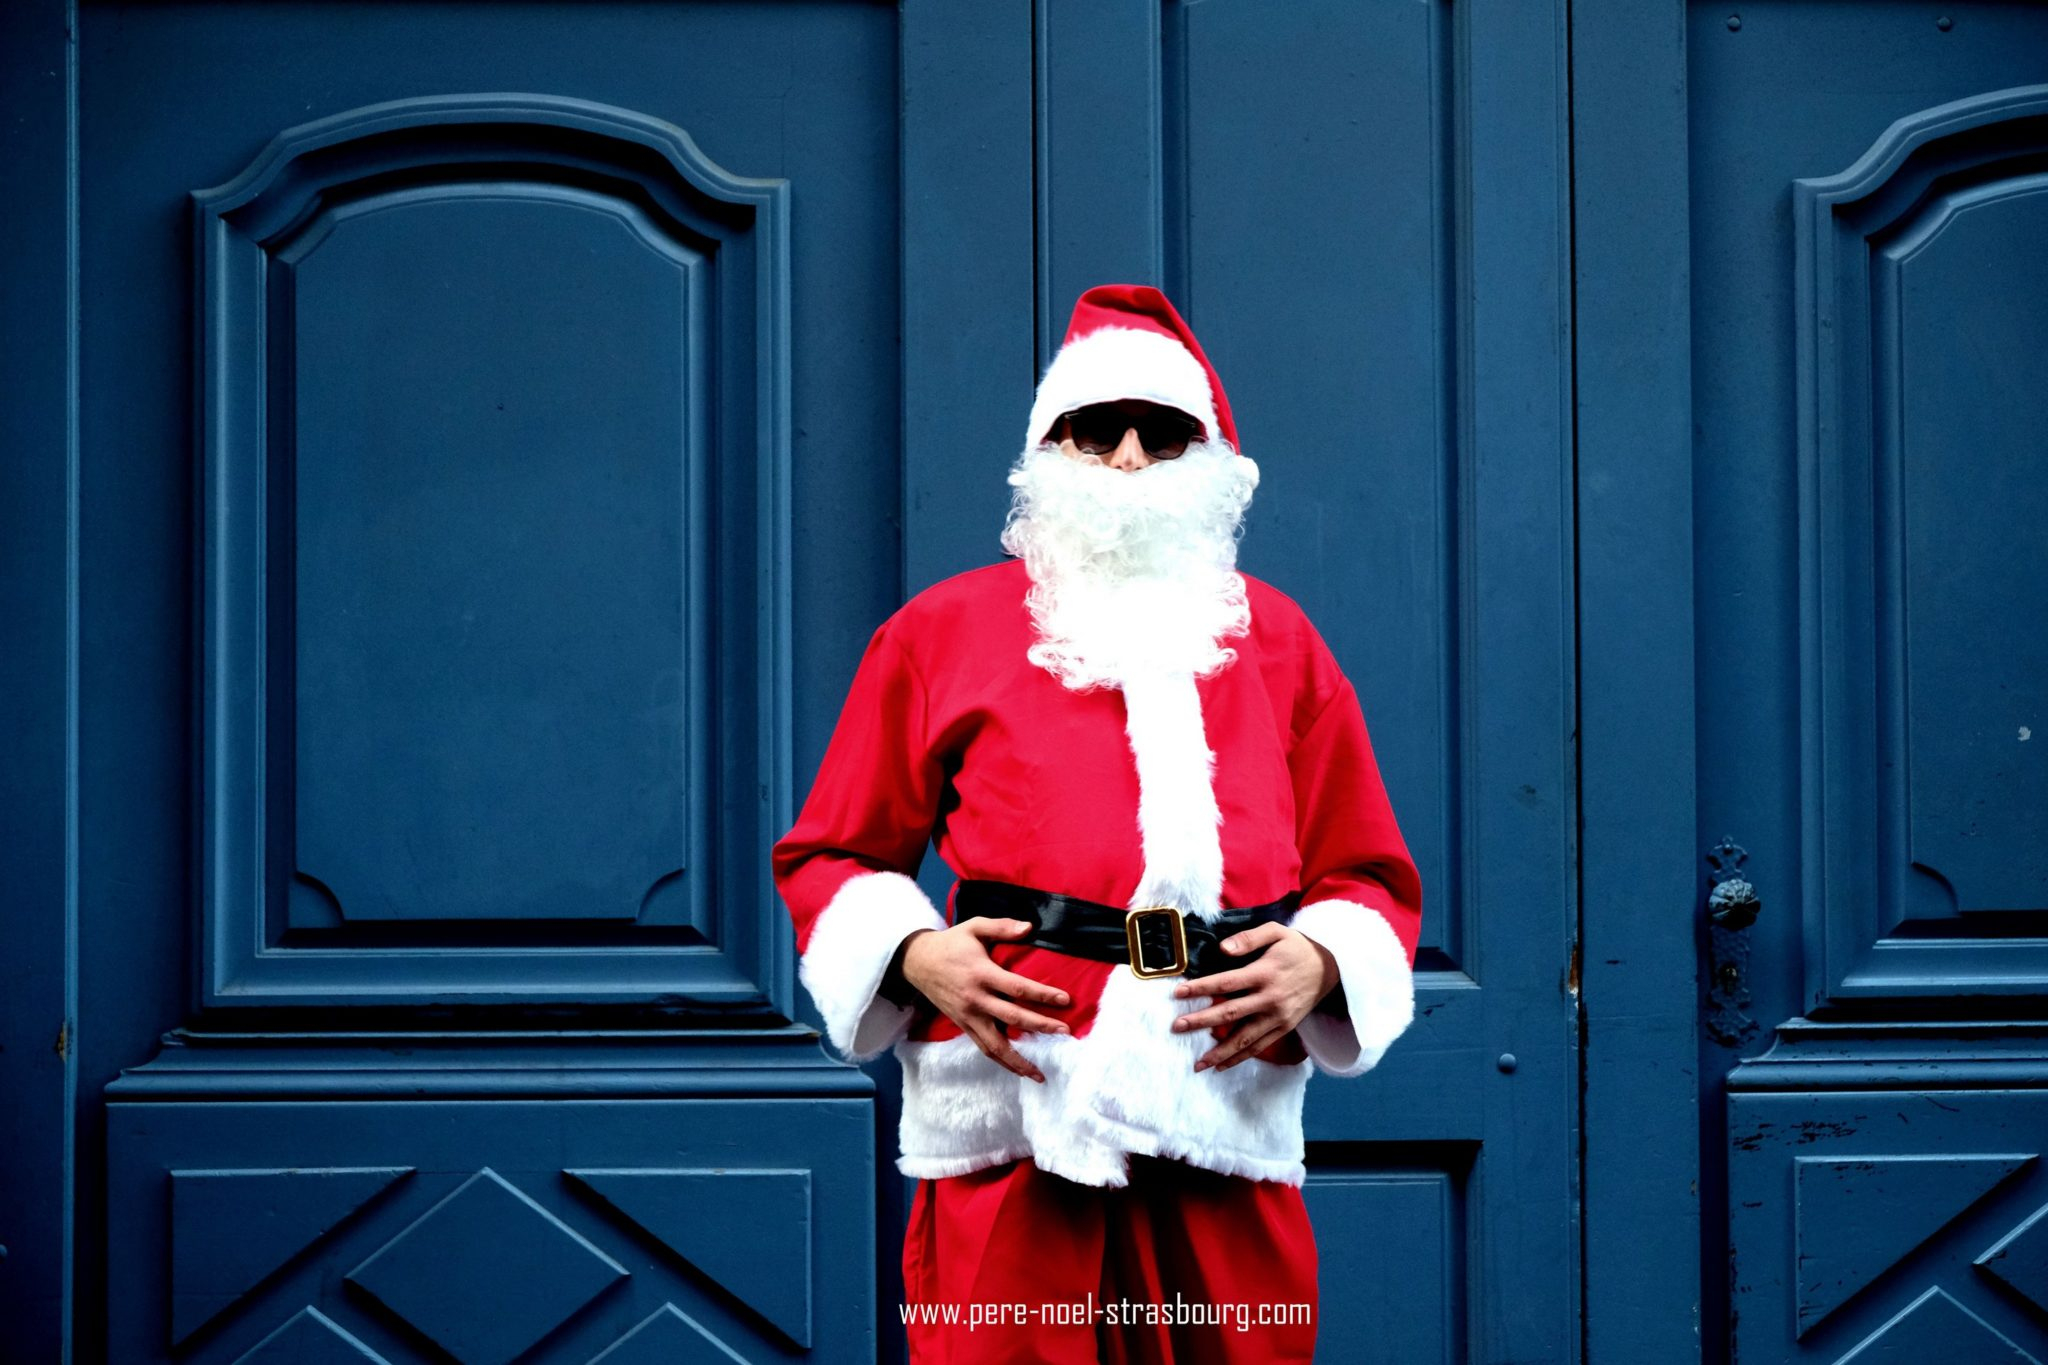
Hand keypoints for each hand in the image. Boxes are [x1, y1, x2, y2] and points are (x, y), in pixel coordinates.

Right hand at [900, 918, 1070, 1083]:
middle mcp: (976, 999)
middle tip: (1064, 1032)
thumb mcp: (974, 927)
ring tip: (1040, 1073)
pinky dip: (1001, 1061)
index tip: (1065, 1000)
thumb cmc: (951, 943)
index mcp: (981, 974)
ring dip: (1019, 1060)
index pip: (1016, 988)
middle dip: (1040, 1027)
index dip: (1042, 995)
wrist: (917, 962)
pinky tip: (1017, 1069)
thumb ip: (1002, 926)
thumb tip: (1029, 927)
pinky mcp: (963, 1025)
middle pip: (1012, 1018)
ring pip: (996, 1044)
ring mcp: (968, 1016)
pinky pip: (983, 1048)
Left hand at [1169, 924, 1337, 1071]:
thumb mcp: (1277, 932)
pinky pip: (1259, 1047)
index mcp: (1265, 972)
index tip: (1178, 993)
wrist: (1330, 969)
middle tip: (1177, 1027)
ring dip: (1220, 1052)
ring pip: (1244, 1038)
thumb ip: (1249, 938)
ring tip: (1198, 1063)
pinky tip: (1221, 1066)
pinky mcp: (1283, 1028)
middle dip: (1201, 1021)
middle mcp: (1270, 998)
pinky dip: (1240, 1058)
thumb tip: (1222, 949)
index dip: (1202, 988)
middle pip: (1230, 1013)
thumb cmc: (1297, 948)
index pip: (1227, 982)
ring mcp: (1277, 1017)